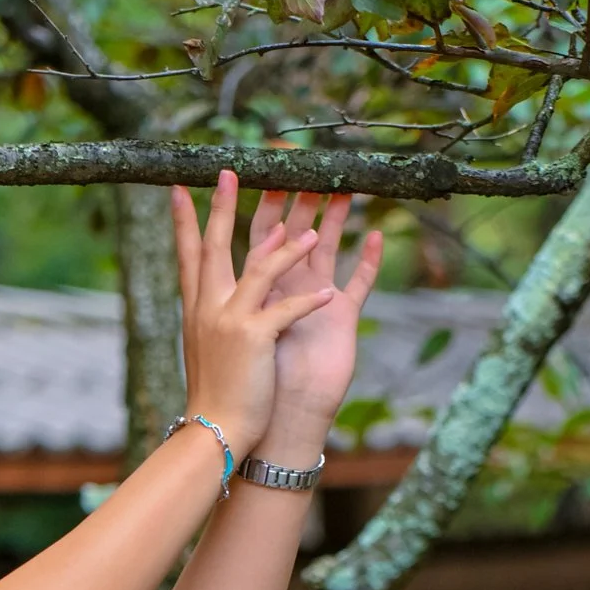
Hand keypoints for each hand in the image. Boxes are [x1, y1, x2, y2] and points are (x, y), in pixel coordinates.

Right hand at [167, 171, 339, 460]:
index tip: (178, 190)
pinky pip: (287, 309)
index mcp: (197, 310)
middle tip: (231, 172)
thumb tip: (215, 300)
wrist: (214, 430)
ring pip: (261, 269)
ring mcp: (231, 321)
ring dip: (289, 248)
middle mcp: (209, 308)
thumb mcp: (207, 350)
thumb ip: (214, 319)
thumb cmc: (215, 395)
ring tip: (313, 231)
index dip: (184, 222)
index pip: (188, 256)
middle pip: (217, 247)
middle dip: (223, 207)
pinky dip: (308, 300)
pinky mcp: (255, 338)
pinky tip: (329, 292)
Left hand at [246, 191, 384, 464]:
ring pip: (324, 247)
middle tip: (296, 164)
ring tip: (343, 186)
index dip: (237, 206)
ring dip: (333, 217)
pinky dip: (368, 262)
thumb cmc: (243, 385)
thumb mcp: (236, 326)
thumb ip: (238, 286)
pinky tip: (376, 234)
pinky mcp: (340, 320)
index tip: (234, 169)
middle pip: (286, 233)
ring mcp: (312, 302)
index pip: (242, 237)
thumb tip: (213, 245)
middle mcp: (279, 290)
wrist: (272, 425)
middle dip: (292, 199)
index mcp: (248, 290)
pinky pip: (360, 285)